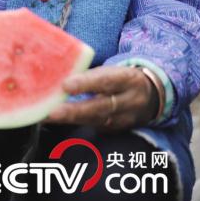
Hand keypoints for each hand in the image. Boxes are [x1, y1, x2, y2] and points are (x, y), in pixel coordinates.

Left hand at [44, 66, 159, 129]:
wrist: (153, 96)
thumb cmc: (123, 78)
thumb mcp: (115, 70)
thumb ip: (92, 73)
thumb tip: (60, 70)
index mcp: (128, 79)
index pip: (106, 81)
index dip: (86, 83)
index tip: (65, 85)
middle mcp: (128, 102)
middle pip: (100, 107)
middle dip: (74, 111)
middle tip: (50, 111)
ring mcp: (123, 120)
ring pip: (96, 121)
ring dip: (70, 120)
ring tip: (47, 116)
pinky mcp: (116, 130)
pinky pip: (94, 127)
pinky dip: (75, 123)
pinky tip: (56, 120)